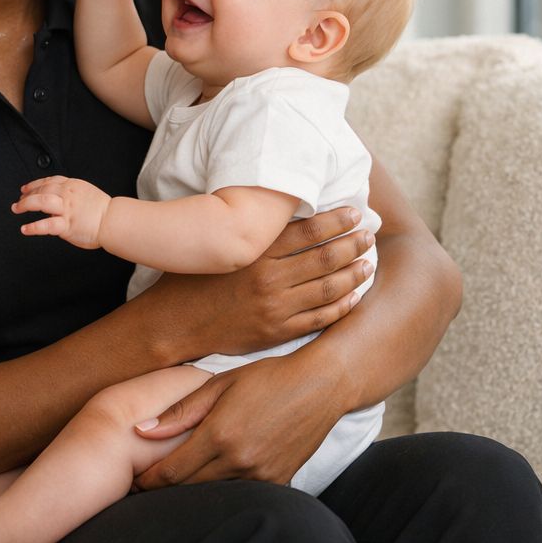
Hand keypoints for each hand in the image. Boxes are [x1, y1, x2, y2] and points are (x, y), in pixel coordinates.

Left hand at [13, 175, 111, 248]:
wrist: (114, 220)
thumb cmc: (103, 210)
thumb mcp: (86, 192)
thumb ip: (72, 193)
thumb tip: (59, 198)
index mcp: (73, 185)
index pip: (49, 181)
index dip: (34, 184)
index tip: (26, 188)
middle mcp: (67, 194)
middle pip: (42, 189)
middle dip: (27, 194)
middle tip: (19, 200)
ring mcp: (66, 209)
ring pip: (41, 202)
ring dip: (26, 204)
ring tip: (17, 209)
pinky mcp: (66, 225)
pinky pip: (46, 225)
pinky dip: (33, 227)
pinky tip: (25, 229)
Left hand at [133, 349, 342, 489]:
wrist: (321, 386)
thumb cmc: (268, 378)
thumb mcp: (220, 384)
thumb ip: (180, 411)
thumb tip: (141, 431)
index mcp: (220, 434)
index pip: (172, 472)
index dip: (148, 481)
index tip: (135, 480)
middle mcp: (239, 459)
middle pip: (188, 489)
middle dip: (164, 490)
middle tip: (146, 486)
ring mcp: (261, 474)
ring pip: (213, 495)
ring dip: (193, 493)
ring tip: (177, 484)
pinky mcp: (278, 481)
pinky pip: (241, 494)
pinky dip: (224, 491)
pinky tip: (214, 480)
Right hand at [143, 205, 375, 358]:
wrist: (172, 324)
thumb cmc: (192, 279)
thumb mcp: (219, 245)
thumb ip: (250, 232)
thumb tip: (280, 210)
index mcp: (256, 252)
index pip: (308, 231)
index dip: (336, 221)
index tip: (355, 213)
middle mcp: (269, 279)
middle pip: (324, 258)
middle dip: (352, 245)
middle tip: (369, 235)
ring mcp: (275, 308)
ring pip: (327, 289)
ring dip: (353, 275)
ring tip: (368, 264)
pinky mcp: (275, 332)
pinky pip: (318, 319)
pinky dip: (340, 307)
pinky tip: (353, 297)